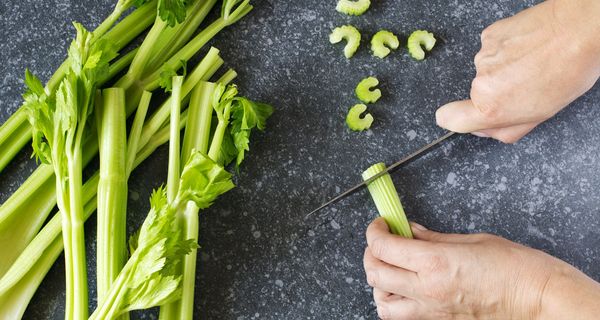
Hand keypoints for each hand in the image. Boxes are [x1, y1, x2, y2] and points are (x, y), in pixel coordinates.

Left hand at [363, 218, 599, 318]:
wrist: (537, 300)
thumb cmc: (515, 268)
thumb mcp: (471, 240)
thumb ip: (432, 238)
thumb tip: (409, 231)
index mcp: (434, 262)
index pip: (384, 246)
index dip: (375, 231)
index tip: (380, 223)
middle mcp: (427, 289)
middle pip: (375, 273)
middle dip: (371, 252)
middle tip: (382, 239)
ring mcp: (431, 310)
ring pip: (381, 302)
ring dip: (378, 282)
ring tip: (390, 266)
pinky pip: (400, 316)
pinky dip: (392, 301)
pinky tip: (403, 287)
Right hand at [436, 0, 599, 142]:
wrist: (579, 29)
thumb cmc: (569, 71)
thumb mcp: (541, 115)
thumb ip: (506, 129)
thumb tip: (486, 129)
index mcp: (492, 107)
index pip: (450, 119)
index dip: (452, 119)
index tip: (459, 116)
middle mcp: (481, 82)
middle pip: (476, 94)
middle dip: (496, 93)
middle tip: (526, 86)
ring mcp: (484, 56)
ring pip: (486, 71)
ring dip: (504, 70)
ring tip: (533, 63)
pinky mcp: (489, 35)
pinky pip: (492, 50)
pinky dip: (506, 51)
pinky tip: (528, 48)